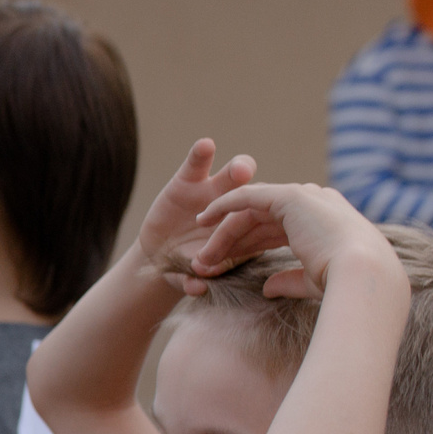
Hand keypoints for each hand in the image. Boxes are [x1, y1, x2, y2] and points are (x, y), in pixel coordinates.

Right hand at [131, 139, 254, 284]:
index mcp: (252, 230)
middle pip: (260, 193)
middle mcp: (238, 206)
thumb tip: (195, 287)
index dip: (266, 228)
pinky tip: (206, 146)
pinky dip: (201, 154)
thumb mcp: (191, 277)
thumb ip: (191, 279)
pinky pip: (197, 164)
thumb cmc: (189, 268)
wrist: (164, 254)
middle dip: (264, 193)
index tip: (268, 231)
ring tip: (240, 172)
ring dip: (240, 170)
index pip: (266, 223)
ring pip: (235, 173)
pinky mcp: (188, 180)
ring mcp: (214, 190)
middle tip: (266, 198)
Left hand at [187, 180, 397, 297]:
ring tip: (200, 256)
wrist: (361, 272)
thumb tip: (267, 289)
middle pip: (261, 220)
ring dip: (222, 232)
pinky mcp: (291, 196)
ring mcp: (306, 196)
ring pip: (251, 211)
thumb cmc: (342, 285)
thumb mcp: (311, 281)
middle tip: (205, 262)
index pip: (278, 230)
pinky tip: (204, 218)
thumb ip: (288, 281)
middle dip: (231, 241)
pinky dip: (224, 205)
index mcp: (325, 224)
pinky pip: (247, 197)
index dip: (250, 246)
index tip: (227, 263)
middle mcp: (317, 204)